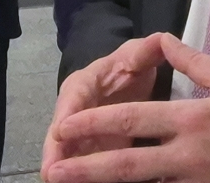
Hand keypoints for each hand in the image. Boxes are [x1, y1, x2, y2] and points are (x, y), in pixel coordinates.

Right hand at [42, 34, 164, 176]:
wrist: (125, 78)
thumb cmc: (128, 66)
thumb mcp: (135, 56)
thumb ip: (144, 51)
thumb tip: (159, 39)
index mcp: (83, 85)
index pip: (72, 99)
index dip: (66, 115)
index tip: (61, 132)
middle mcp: (75, 111)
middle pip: (61, 134)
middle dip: (55, 153)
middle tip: (50, 174)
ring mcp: (81, 134)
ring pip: (69, 153)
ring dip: (66, 170)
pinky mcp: (91, 150)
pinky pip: (85, 165)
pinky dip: (84, 176)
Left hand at [43, 33, 209, 182]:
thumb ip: (192, 60)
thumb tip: (162, 39)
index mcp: (190, 119)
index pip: (133, 119)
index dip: (95, 122)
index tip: (65, 126)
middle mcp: (186, 154)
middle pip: (126, 164)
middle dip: (86, 168)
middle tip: (53, 170)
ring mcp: (194, 181)